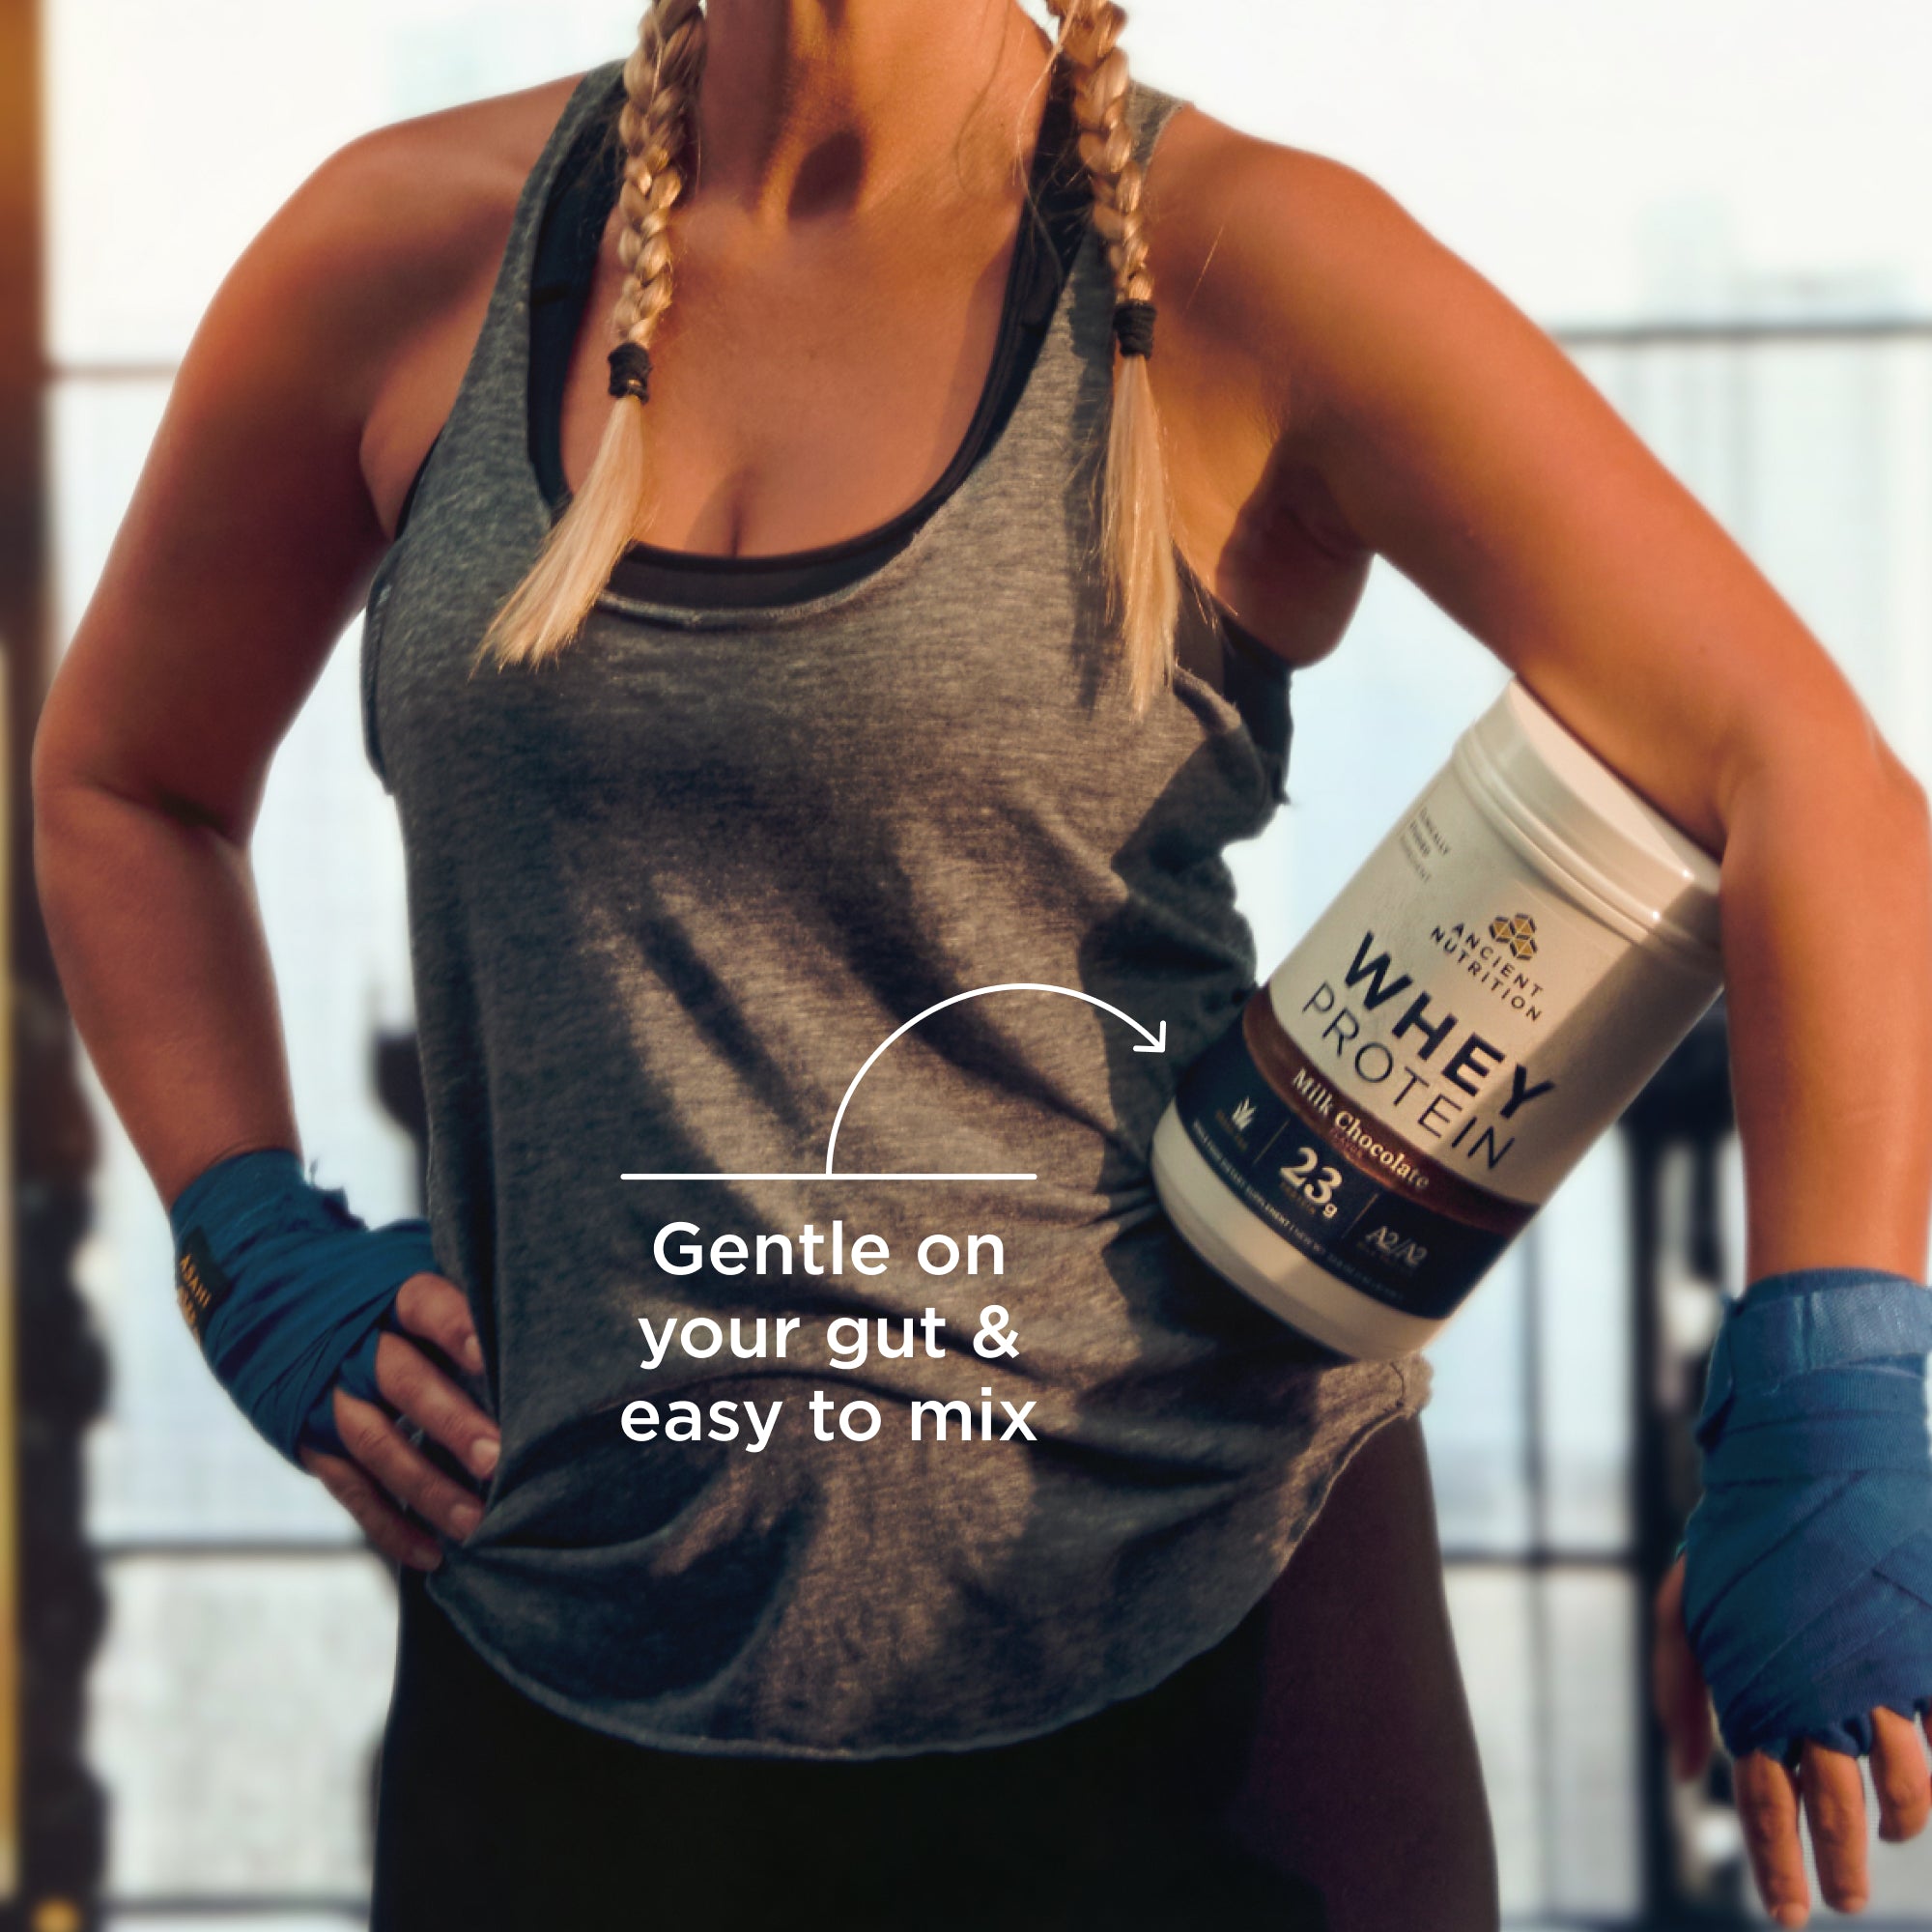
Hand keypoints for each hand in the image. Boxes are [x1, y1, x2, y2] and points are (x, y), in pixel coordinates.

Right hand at [298, 1270, 499, 1571]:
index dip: (455, 1327)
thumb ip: (465, 1300)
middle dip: (451, 1422)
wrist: (271, 1293)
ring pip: (376, 1444)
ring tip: (477, 1524)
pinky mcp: (311, 1441)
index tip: (488, 1356)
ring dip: (426, 1488)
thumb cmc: (379, 1292)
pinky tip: (430, 1553)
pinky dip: (389, 1524)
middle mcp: (355, 1345)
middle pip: (403, 1380)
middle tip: (497, 1459)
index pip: (425, 1305)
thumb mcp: (411, 1274)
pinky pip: (350, 1489)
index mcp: (390, 1295)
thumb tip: (550, 1328)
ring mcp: (327, 1396)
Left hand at [1653, 1550, 1931, 1922]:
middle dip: (1838, 1869)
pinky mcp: (1927, 1650)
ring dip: (1897, 1822)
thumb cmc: (1739, 1538)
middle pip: (1834, 1811)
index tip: (1787, 1917)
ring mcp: (1881, 1674)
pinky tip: (1927, 1776)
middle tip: (1845, 1905)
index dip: (1777, 1867)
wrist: (1810, 1457)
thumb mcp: (1685, 1606)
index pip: (1764, 1803)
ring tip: (1885, 1836)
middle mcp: (1818, 1692)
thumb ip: (1679, 1691)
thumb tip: (1688, 1775)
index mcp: (1754, 1686)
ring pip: (1905, 1785)